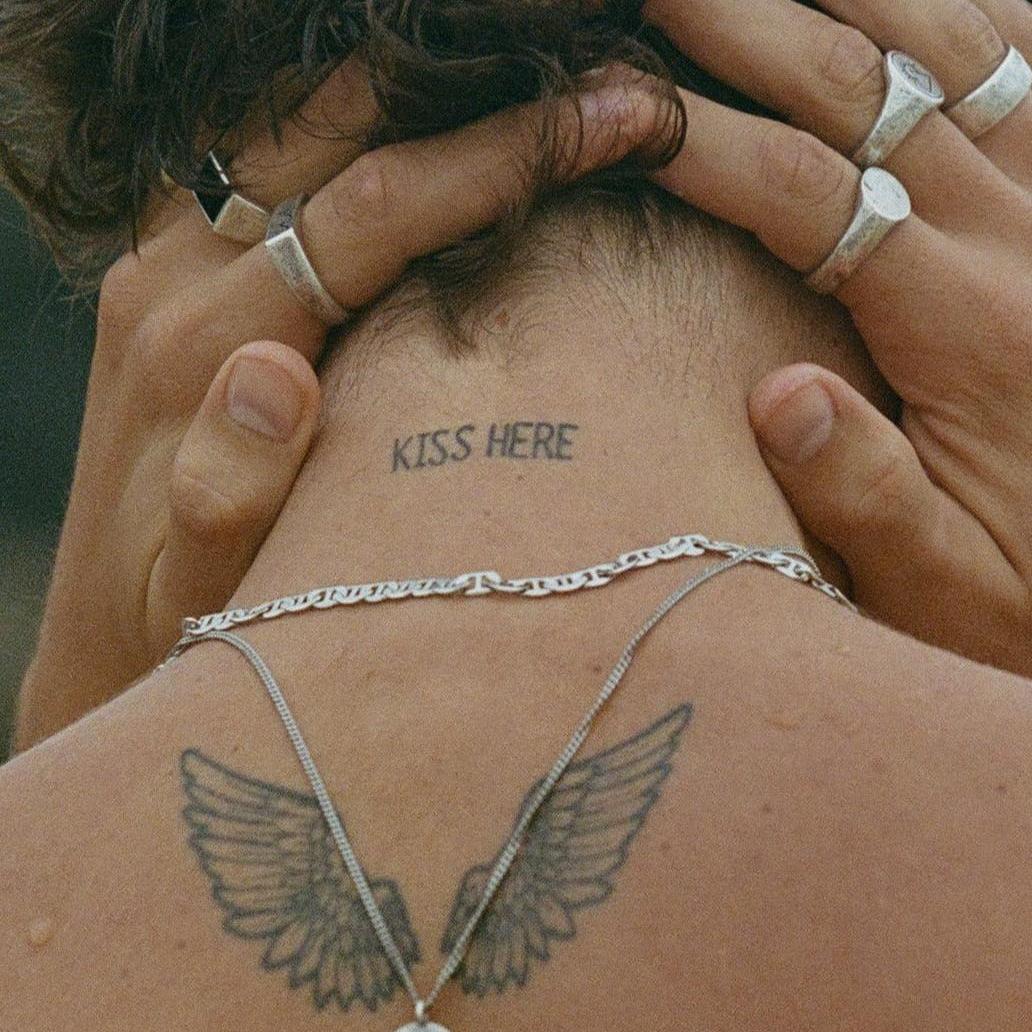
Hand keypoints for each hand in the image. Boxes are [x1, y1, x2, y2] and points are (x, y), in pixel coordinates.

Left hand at [16, 61, 665, 749]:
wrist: (99, 627)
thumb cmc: (176, 621)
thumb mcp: (204, 592)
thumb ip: (231, 493)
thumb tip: (274, 372)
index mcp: (200, 349)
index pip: (371, 212)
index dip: (496, 162)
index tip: (610, 126)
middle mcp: (175, 281)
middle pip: (334, 133)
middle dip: (476, 103)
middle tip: (592, 93)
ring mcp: (168, 264)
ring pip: (299, 130)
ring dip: (420, 104)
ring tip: (532, 102)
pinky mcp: (174, 273)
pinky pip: (272, 166)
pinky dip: (363, 139)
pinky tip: (436, 146)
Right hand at [642, 0, 1031, 672]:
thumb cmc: (1026, 585)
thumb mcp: (937, 580)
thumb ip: (864, 494)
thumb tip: (778, 397)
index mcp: (969, 330)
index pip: (809, 194)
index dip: (705, 141)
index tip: (625, 107)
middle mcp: (1022, 242)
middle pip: (871, 90)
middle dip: (752, 25)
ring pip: (962, 44)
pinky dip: (974, 14)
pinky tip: (918, 9)